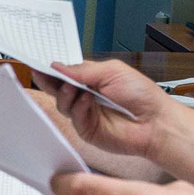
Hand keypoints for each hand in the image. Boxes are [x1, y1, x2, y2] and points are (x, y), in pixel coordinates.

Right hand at [45, 58, 185, 162]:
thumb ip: (83, 70)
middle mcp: (85, 96)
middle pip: (58, 88)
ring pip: (62, 103)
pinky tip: (87, 101)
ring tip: (73, 87)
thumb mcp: (112, 72)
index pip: (65, 73)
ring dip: (65, 94)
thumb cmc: (141, 95)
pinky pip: (74, 118)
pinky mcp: (87, 130)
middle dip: (50, 81)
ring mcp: (84, 114)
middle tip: (42, 74)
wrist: (155, 121)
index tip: (39, 64)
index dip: (52, 69)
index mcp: (91, 79)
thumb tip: (58, 66)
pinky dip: (79, 108)